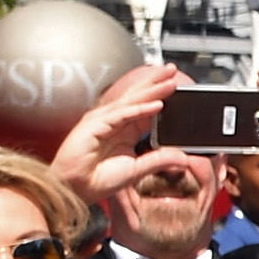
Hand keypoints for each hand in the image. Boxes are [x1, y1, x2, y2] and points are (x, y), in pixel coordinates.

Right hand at [47, 65, 183, 207]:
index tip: (176, 86)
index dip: (160, 95)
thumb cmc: (97, 180)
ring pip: (132, 102)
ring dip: (152, 91)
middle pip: (138, 97)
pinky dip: (140, 109)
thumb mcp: (136, 170)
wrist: (74, 188)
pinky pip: (122, 115)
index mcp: (123, 130)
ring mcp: (102, 121)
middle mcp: (113, 121)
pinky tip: (157, 104)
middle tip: (173, 70)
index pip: (145, 107)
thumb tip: (184, 158)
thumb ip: (159, 161)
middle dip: (156, 82)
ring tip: (170, 82)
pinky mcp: (95, 126)